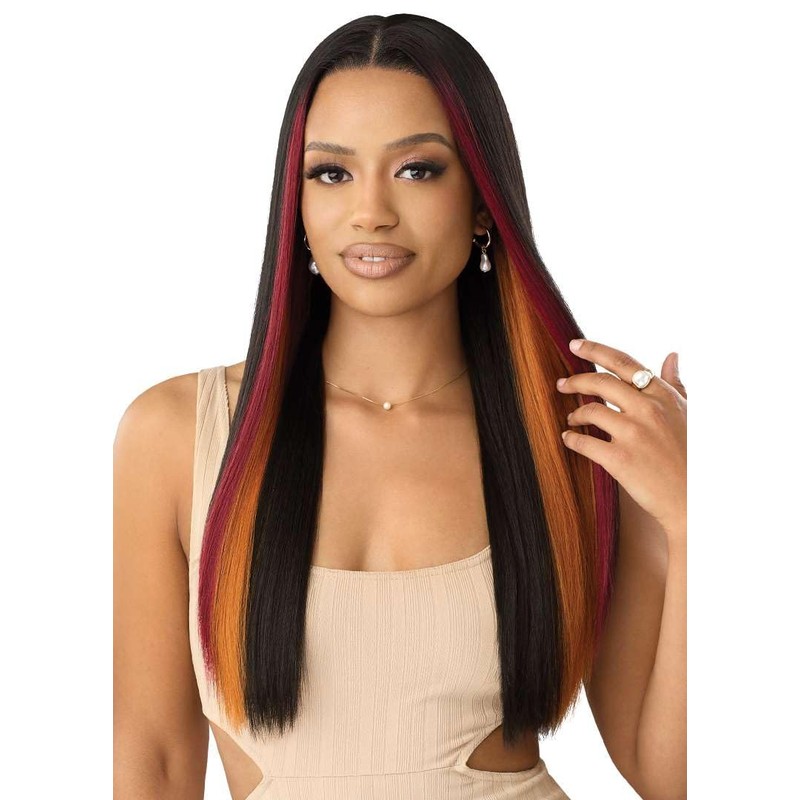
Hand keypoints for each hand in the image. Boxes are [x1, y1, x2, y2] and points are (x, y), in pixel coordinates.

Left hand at [557, 338, 686, 539]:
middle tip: (561, 384)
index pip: (623, 363)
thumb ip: (675, 384)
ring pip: (589, 410)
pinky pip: (583, 442)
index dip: (595, 350)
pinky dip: (571, 439)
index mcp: (663, 396)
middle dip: (575, 380)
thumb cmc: (692, 456)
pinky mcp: (620, 459)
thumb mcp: (688, 414)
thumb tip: (672, 355)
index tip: (574, 344)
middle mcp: (648, 409)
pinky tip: (569, 439)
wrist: (695, 500)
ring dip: (575, 413)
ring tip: (571, 419)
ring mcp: (633, 434)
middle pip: (600, 382)